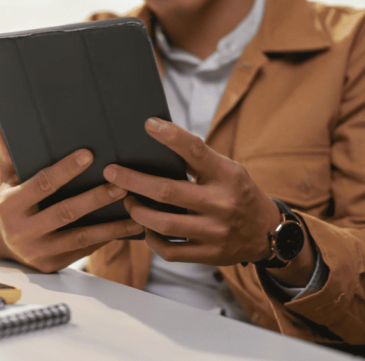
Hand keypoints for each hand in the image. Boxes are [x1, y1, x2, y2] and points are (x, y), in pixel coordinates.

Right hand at [0, 120, 143, 272]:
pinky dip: (106, 238)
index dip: (65, 170)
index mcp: (9, 205)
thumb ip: (8, 152)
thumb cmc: (13, 202)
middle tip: (121, 184)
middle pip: (65, 212)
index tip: (89, 155)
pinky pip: (84, 250)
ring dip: (110, 224)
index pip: (41, 184)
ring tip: (135, 211)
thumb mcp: (7, 178)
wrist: (4, 242)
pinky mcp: (52, 264)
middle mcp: (21, 231)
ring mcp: (38, 251)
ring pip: (80, 236)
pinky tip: (126, 228)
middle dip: (95, 198)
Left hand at [103, 118, 281, 266]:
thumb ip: (199, 161)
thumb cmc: (238, 194)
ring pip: (163, 223)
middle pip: (167, 191)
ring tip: (127, 201)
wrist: (268, 233)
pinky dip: (151, 239)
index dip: (172, 136)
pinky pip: (169, 251)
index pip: (196, 151)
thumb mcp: (229, 170)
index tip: (148, 125)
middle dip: (133, 180)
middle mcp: (221, 204)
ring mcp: (215, 232)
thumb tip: (158, 139)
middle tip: (111, 172)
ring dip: (137, 211)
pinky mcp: (208, 254)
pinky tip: (145, 228)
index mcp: (227, 176)